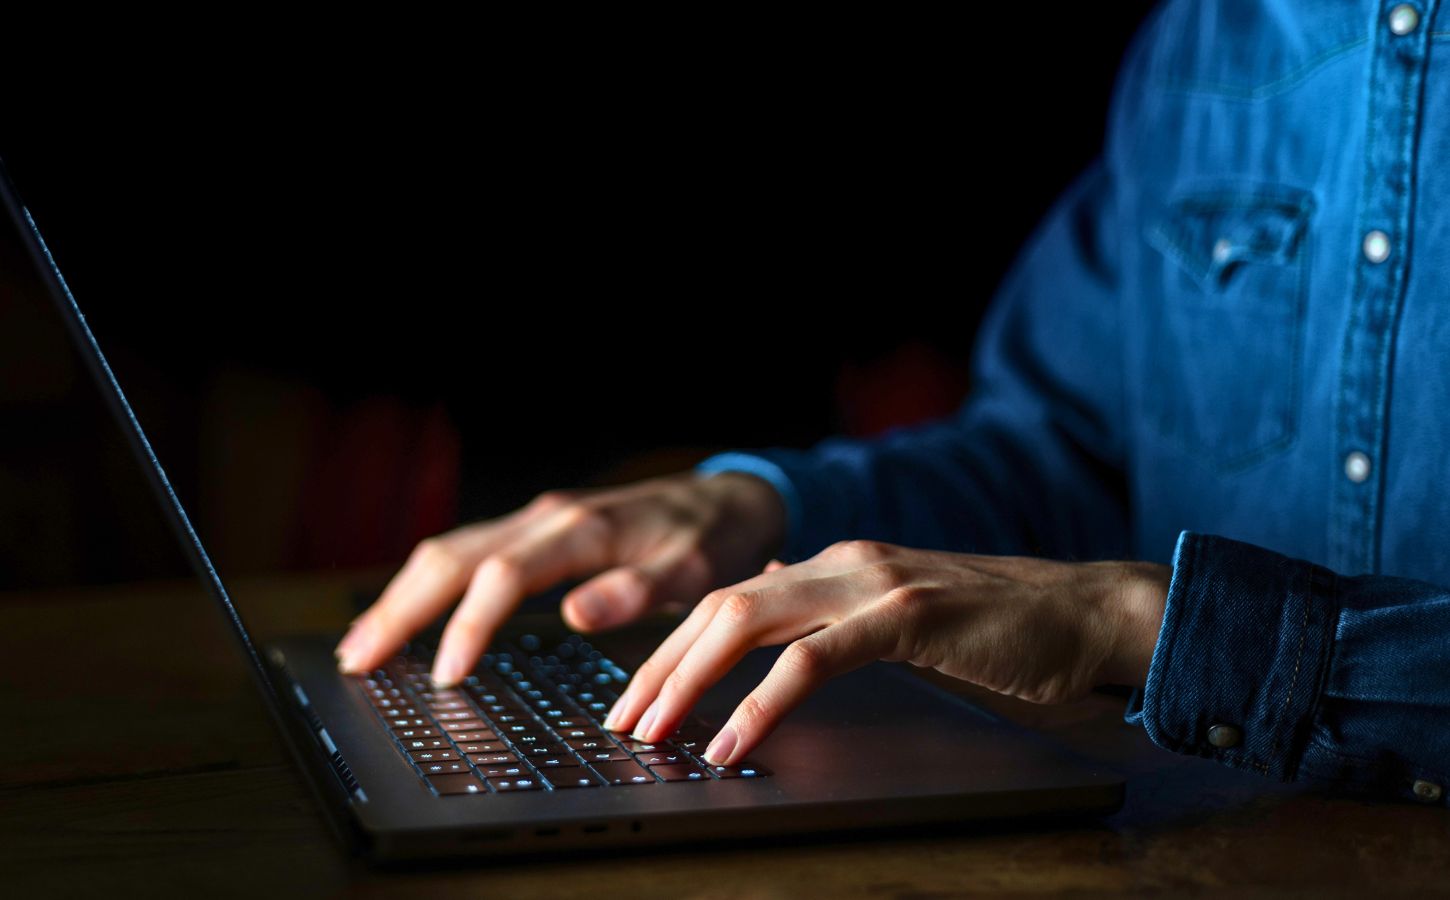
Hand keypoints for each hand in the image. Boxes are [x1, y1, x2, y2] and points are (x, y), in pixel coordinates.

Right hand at [333, 470, 786, 685]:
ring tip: (364, 645)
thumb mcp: (694, 568)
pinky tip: (410, 612)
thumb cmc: (711, 539)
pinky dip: (429, 584)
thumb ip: (640, 590)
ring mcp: (536, 522)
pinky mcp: (535, 531)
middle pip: (454, 556)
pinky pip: (467, 553)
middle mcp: (548, 519)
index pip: (503, 574)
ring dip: (404, 596)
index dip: (468, 624)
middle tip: (358, 660)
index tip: (446, 675)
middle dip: (401, 608)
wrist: (727, 499)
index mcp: (582, 530)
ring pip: (451, 551)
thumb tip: (578, 613)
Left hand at [601, 539, 1170, 765]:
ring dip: (691, 679)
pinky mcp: (907, 616)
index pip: (727, 600)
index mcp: (833, 564)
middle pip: (720, 606)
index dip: (671, 648)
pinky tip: (734, 738)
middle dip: (661, 665)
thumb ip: (832, 611)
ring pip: (749, 620)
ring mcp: (872, 584)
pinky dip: (763, 699)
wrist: (1086, 612)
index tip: (636, 697)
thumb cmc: (996, 625)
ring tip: (656, 732)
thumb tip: (770, 607)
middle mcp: (841, 563)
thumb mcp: (896, 612)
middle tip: (623, 721)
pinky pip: (814, 658)